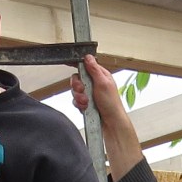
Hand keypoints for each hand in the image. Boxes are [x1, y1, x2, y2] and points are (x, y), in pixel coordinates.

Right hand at [70, 54, 142, 178]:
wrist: (112, 123)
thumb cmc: (112, 104)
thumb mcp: (103, 83)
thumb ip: (94, 70)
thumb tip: (88, 57)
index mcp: (101, 75)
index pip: (86, 65)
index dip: (77, 64)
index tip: (69, 63)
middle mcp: (95, 83)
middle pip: (77, 78)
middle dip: (77, 85)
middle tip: (82, 90)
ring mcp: (90, 93)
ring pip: (75, 90)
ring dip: (79, 96)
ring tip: (86, 102)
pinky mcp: (87, 103)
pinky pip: (76, 100)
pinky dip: (79, 104)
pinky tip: (85, 107)